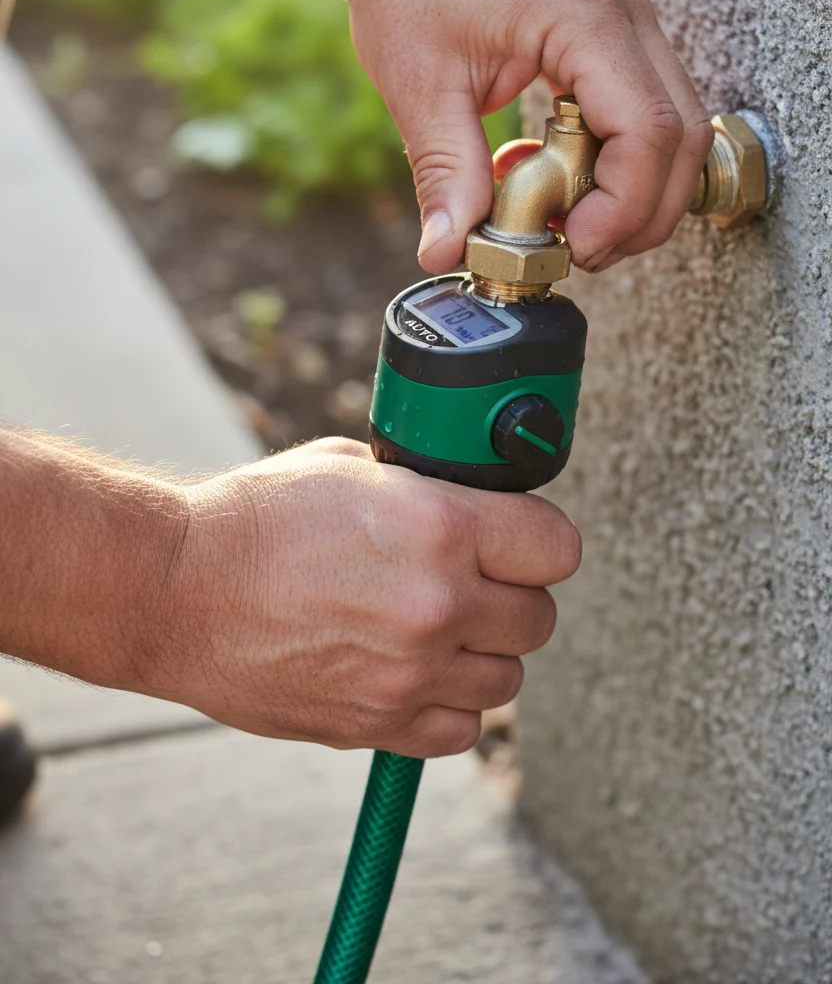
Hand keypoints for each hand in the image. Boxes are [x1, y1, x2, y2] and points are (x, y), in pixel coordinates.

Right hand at [153, 438, 580, 758]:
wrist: (175, 589)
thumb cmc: (257, 516)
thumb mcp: (351, 466)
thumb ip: (427, 490)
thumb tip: (473, 502)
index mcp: (441, 527)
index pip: (558, 548)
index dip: (540, 541)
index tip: (521, 540)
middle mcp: (438, 605)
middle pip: (539, 619)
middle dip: (513, 597)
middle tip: (473, 582)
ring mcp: (410, 673)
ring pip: (506, 680)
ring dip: (483, 654)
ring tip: (435, 629)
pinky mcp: (376, 723)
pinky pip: (461, 732)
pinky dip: (448, 706)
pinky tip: (412, 672)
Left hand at [344, 0, 712, 273]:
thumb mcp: (419, 86)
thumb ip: (445, 174)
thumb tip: (448, 253)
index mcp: (584, 13)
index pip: (648, 131)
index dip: (624, 207)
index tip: (573, 246)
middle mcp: (625, 9)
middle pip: (681, 137)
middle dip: (640, 212)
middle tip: (576, 250)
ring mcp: (628, 18)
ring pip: (673, 129)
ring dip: (632, 191)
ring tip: (564, 223)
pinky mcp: (615, 33)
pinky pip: (644, 112)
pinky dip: (614, 161)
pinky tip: (554, 176)